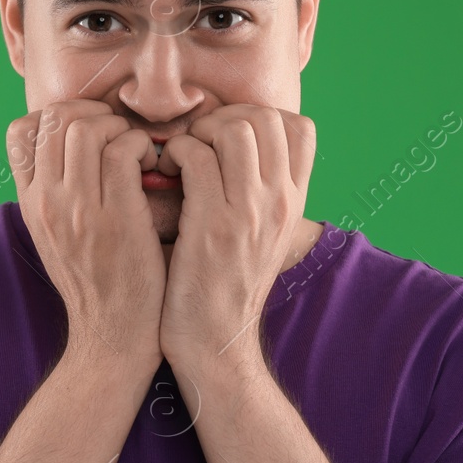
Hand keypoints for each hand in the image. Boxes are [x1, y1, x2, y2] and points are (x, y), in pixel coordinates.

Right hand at [7, 99, 164, 376]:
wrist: (112, 337)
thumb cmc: (96, 283)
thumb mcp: (55, 237)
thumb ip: (56, 194)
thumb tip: (71, 148)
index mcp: (30, 203)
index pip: (20, 131)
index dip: (55, 116)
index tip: (86, 130)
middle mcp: (47, 201)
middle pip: (55, 118)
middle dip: (93, 112)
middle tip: (119, 132)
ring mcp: (79, 209)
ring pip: (88, 128)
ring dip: (120, 127)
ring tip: (137, 149)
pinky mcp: (117, 218)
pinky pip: (124, 150)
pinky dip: (143, 145)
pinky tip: (154, 166)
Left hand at [156, 103, 316, 377]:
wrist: (215, 346)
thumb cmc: (224, 287)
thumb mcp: (262, 238)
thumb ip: (259, 195)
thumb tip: (237, 152)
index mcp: (295, 202)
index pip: (300, 127)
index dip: (257, 117)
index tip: (223, 138)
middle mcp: (281, 202)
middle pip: (264, 117)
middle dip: (220, 118)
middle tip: (194, 143)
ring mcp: (250, 213)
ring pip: (232, 129)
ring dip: (195, 132)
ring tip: (178, 158)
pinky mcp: (213, 226)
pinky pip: (194, 155)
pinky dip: (173, 153)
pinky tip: (163, 174)